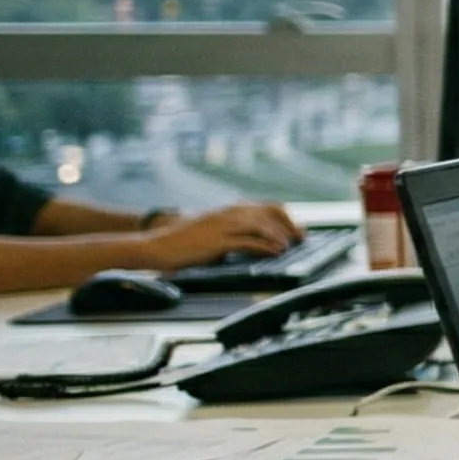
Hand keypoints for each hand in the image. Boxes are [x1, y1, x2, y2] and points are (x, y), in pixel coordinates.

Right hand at [138, 202, 302, 268]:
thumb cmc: (185, 243)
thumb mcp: (214, 233)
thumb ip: (234, 234)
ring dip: (279, 236)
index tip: (298, 231)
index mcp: (230, 210)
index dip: (286, 218)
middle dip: (288, 226)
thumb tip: (258, 244)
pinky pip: (247, 242)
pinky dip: (265, 246)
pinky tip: (275, 252)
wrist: (157, 246)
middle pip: (268, 213)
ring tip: (290, 246)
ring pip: (260, 225)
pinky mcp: (216, 241)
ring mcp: (222, 226)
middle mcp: (228, 213)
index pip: (267, 207)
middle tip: (301, 239)